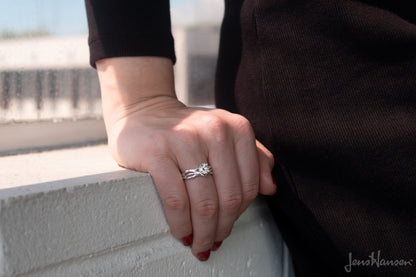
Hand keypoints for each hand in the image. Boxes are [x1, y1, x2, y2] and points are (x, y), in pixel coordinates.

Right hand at [106, 96, 275, 259]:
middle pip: (229, 197)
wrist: (145, 112)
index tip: (228, 225)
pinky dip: (181, 224)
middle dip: (222, 228)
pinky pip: (176, 201)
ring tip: (198, 243)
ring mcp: (185, 141)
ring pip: (204, 203)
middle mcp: (215, 130)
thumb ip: (254, 157)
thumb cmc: (188, 132)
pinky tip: (181, 232)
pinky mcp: (157, 153)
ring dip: (202, 233)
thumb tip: (270, 188)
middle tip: (212, 242)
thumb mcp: (226, 135)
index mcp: (237, 128)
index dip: (240, 213)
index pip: (249, 185)